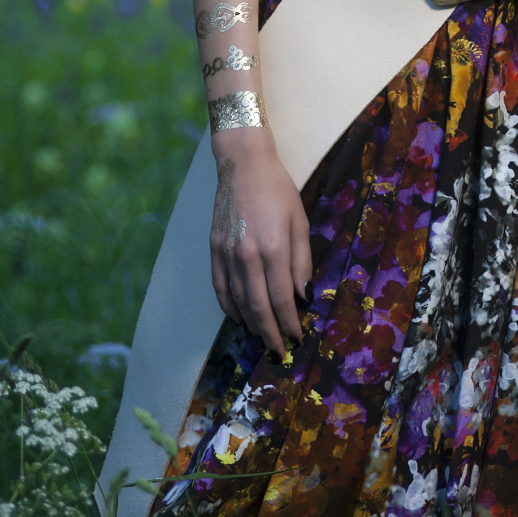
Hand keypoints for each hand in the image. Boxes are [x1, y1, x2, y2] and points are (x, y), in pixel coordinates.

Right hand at [209, 134, 311, 355]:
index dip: (289, 321)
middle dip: (270, 333)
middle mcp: (247, 256)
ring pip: (237, 301)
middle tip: (278, 351)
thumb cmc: (278, 190)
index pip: (282, 297)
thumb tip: (304, 295)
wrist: (243, 165)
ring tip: (262, 338)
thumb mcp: (299, 221)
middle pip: (258, 306)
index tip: (296, 337)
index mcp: (273, 248)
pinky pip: (219, 288)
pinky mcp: (213, 250)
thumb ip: (301, 260)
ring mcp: (227, 254)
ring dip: (250, 324)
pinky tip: (238, 318)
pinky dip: (228, 307)